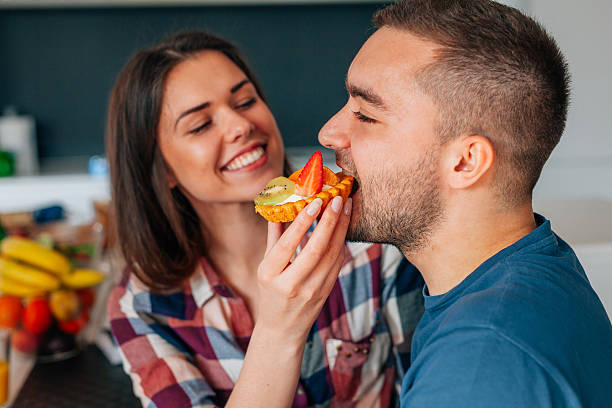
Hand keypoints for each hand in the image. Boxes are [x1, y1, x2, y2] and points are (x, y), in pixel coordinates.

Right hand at [256, 195, 351, 343]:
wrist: (283, 328)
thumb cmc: (270, 292)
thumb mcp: (264, 266)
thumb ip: (274, 237)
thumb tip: (278, 206)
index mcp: (270, 274)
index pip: (289, 244)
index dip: (303, 222)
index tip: (315, 201)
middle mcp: (291, 284)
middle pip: (315, 249)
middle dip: (329, 221)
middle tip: (338, 198)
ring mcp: (311, 290)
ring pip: (331, 254)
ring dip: (341, 228)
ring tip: (346, 206)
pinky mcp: (326, 291)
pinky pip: (337, 262)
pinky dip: (342, 242)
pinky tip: (344, 225)